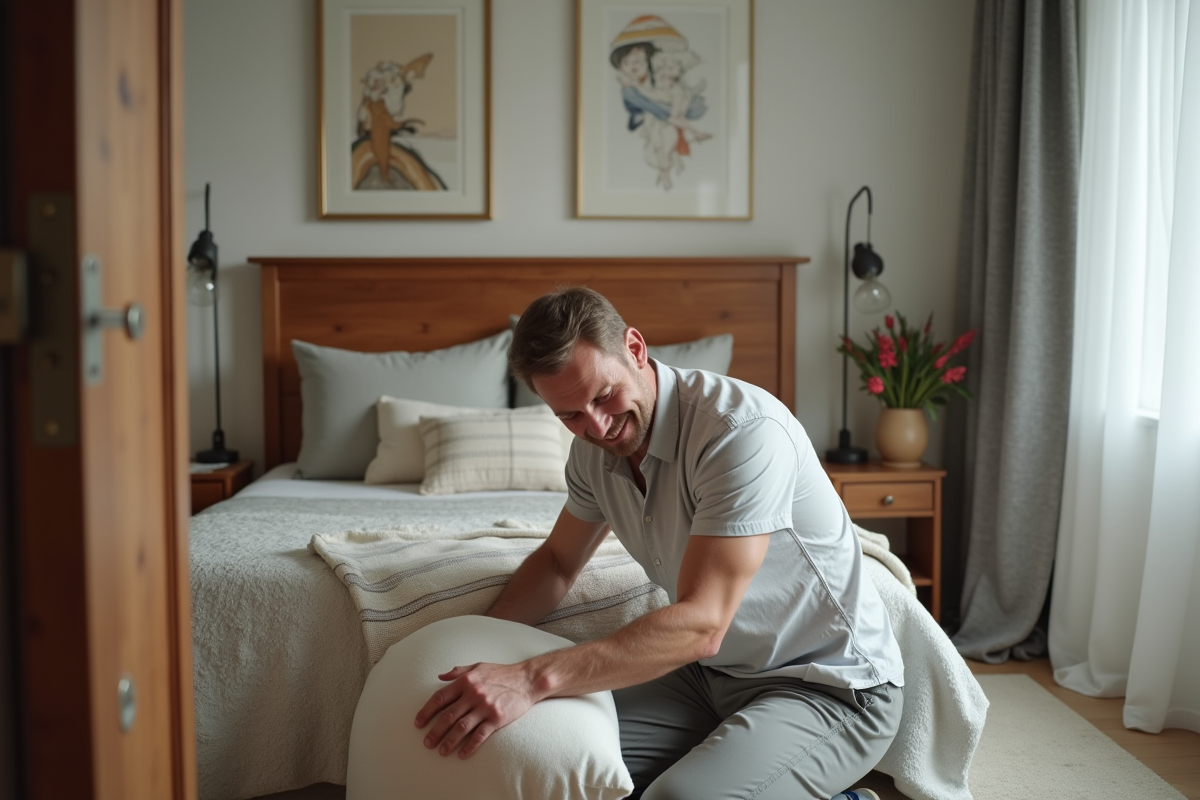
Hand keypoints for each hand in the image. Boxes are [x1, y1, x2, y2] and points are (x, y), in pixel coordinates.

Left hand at [413, 662, 537, 757]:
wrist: (526, 680)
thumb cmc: (502, 673)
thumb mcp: (478, 666)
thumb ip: (458, 671)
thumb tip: (440, 676)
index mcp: (466, 681)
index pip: (440, 698)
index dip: (426, 711)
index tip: (418, 723)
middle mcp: (473, 694)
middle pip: (447, 716)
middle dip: (434, 731)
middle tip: (427, 743)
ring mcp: (485, 707)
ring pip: (461, 728)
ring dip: (449, 741)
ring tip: (441, 751)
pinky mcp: (496, 718)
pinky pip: (480, 735)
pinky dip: (470, 746)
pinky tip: (462, 754)